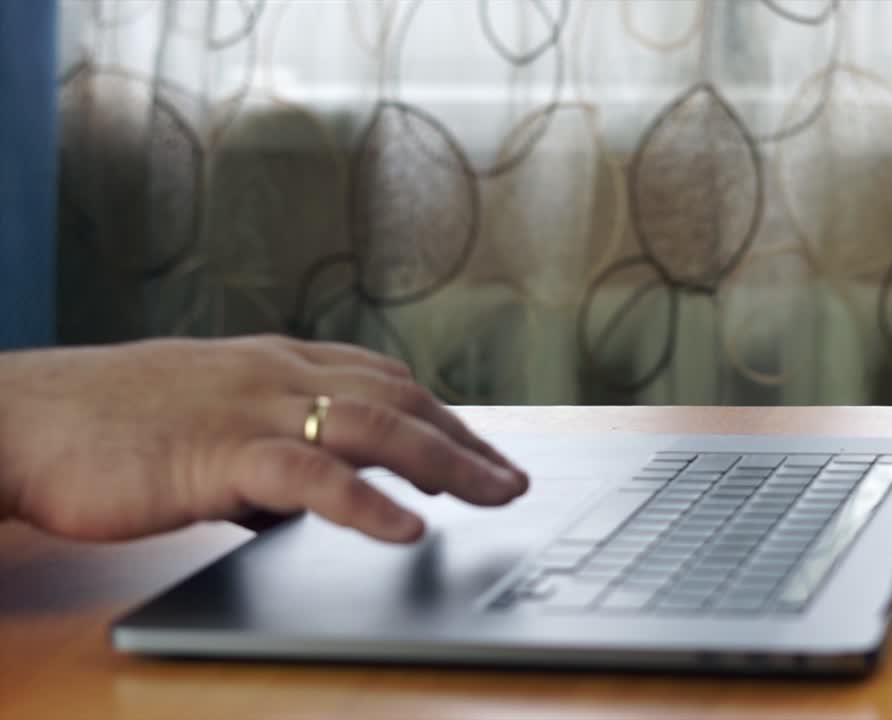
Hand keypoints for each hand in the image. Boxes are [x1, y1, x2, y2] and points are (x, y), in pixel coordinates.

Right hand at [0, 335, 527, 542]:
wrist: (21, 417)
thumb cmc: (105, 426)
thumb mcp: (203, 428)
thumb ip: (262, 455)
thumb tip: (300, 498)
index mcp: (274, 363)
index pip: (383, 381)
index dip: (441, 414)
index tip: (482, 448)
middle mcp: (276, 374)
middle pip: (398, 399)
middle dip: (464, 439)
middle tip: (512, 480)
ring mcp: (251, 408)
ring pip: (374, 426)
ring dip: (446, 462)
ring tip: (495, 495)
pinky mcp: (218, 452)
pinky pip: (309, 475)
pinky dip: (365, 504)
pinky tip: (408, 529)